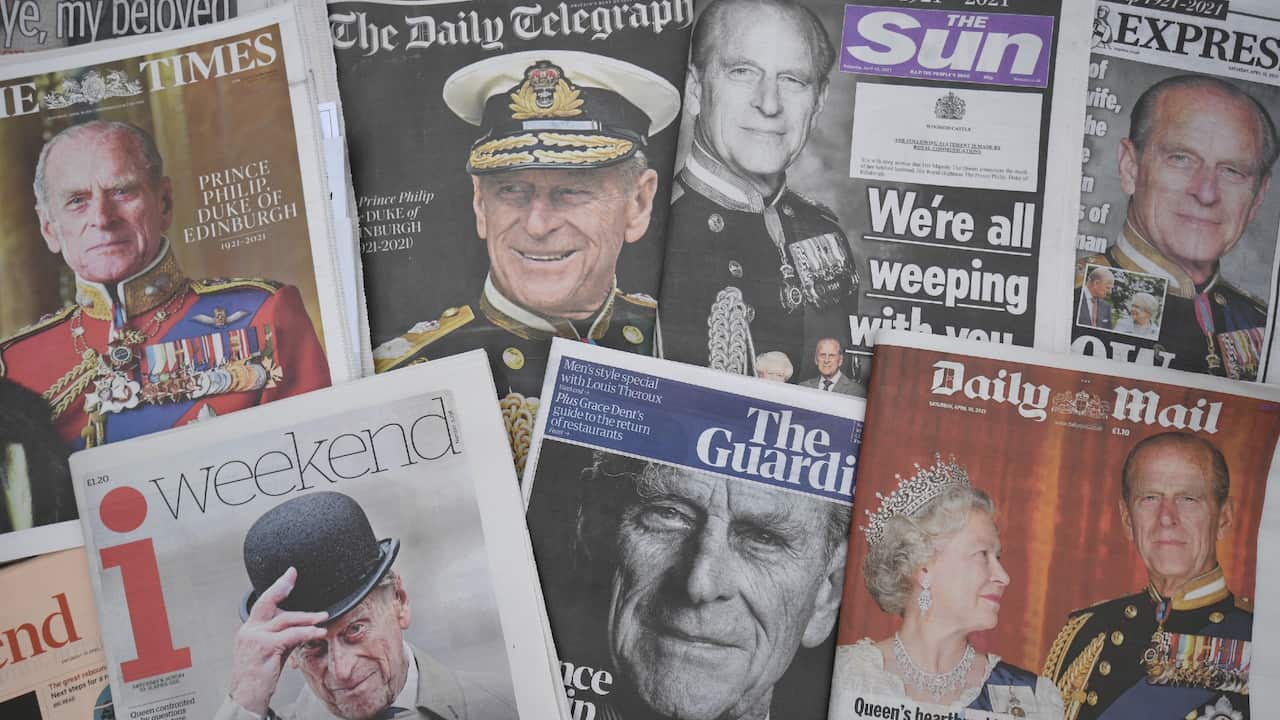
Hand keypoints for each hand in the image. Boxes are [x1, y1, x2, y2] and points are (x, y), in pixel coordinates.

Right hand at [227, 567, 327, 714]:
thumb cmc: (259, 677)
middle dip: (282, 586)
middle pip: (267, 602)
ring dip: (307, 617)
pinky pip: (291, 635)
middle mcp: (249, 630)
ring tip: (323, 617)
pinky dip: (307, 632)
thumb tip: (304, 625)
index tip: (289, 574)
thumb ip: (283, 636)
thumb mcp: (271, 651)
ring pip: (285, 619)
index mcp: (249, 629)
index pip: (263, 603)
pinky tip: (318, 632)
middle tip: (294, 575)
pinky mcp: (265, 647)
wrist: (246, 697)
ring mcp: (255, 638)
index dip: (277, 587)